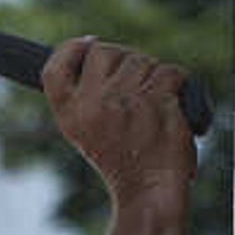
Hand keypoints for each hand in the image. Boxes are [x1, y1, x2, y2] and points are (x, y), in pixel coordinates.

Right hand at [45, 38, 197, 204]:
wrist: (149, 190)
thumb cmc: (122, 159)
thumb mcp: (83, 130)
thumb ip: (84, 94)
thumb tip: (95, 49)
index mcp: (68, 112)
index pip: (56, 65)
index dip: (72, 48)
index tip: (89, 43)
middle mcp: (93, 104)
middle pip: (104, 50)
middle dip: (122, 58)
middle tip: (133, 82)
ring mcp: (126, 101)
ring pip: (141, 59)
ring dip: (152, 72)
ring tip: (152, 100)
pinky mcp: (158, 102)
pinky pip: (171, 71)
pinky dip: (178, 81)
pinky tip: (173, 100)